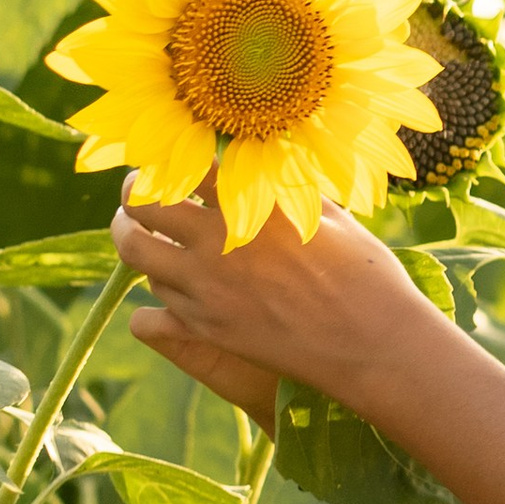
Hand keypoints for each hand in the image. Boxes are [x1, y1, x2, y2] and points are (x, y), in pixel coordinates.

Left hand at [113, 184, 427, 412]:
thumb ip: (289, 191)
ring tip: (136, 235)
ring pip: (134, 252)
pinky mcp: (207, 328)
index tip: (169, 161)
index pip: (183, 165)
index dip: (169, 159)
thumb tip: (269, 169)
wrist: (374, 344)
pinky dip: (158, 286)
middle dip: (133, 194)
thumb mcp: (332, 217)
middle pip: (141, 204)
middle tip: (138, 195)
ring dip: (130, 238)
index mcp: (252, 204)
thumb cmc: (367, 274)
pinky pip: (155, 302)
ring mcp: (207, 287)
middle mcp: (219, 241)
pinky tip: (172, 282)